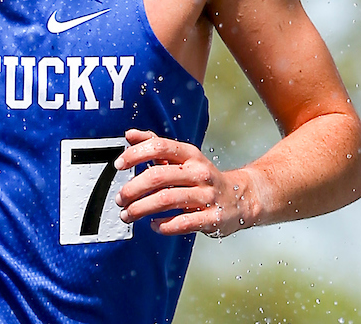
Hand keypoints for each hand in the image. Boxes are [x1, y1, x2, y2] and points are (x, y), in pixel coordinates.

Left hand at [113, 129, 255, 237]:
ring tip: (128, 215)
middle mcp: (199, 172)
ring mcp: (207, 195)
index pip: (159, 146)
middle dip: (133, 189)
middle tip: (120, 199)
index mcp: (190, 155)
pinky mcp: (213, 217)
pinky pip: (183, 222)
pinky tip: (154, 225)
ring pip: (166, 200)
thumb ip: (155, 145)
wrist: (241, 197)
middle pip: (158, 176)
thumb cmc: (202, 178)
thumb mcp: (183, 157)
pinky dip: (164, 225)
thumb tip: (129, 134)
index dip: (136, 154)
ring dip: (141, 209)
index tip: (118, 164)